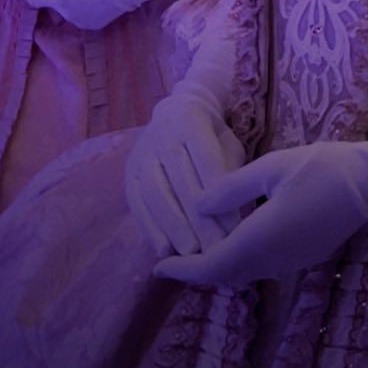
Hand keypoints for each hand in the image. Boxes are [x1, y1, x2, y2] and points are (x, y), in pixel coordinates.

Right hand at [125, 85, 246, 259]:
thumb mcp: (228, 144)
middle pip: (180, 181)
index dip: (219, 195)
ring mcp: (141, 154)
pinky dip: (151, 229)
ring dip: (175, 227)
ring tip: (192, 254)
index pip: (205, 159)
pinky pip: (137, 204)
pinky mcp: (129, 174)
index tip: (234, 227)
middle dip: (199, 220)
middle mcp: (161, 134)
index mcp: (190, 118)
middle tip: (217, 250)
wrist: (175, 113)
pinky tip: (165, 251)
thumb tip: (239, 213)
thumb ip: (232, 172)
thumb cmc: (212, 136)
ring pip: (156, 194)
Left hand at [155, 141, 367, 287]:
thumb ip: (231, 188)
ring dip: (217, 267)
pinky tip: (232, 240)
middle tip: (170, 258)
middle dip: (196, 271)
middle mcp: (273, 259)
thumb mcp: (272, 167)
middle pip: (225, 276)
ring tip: (195, 249)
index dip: (183, 270)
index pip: (212, 266)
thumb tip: (196, 205)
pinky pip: (260, 268)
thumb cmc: (322, 167)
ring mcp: (290, 262)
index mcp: (260, 238)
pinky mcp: (302, 258)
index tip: (158, 267)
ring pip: (243, 274)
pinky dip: (238, 262)